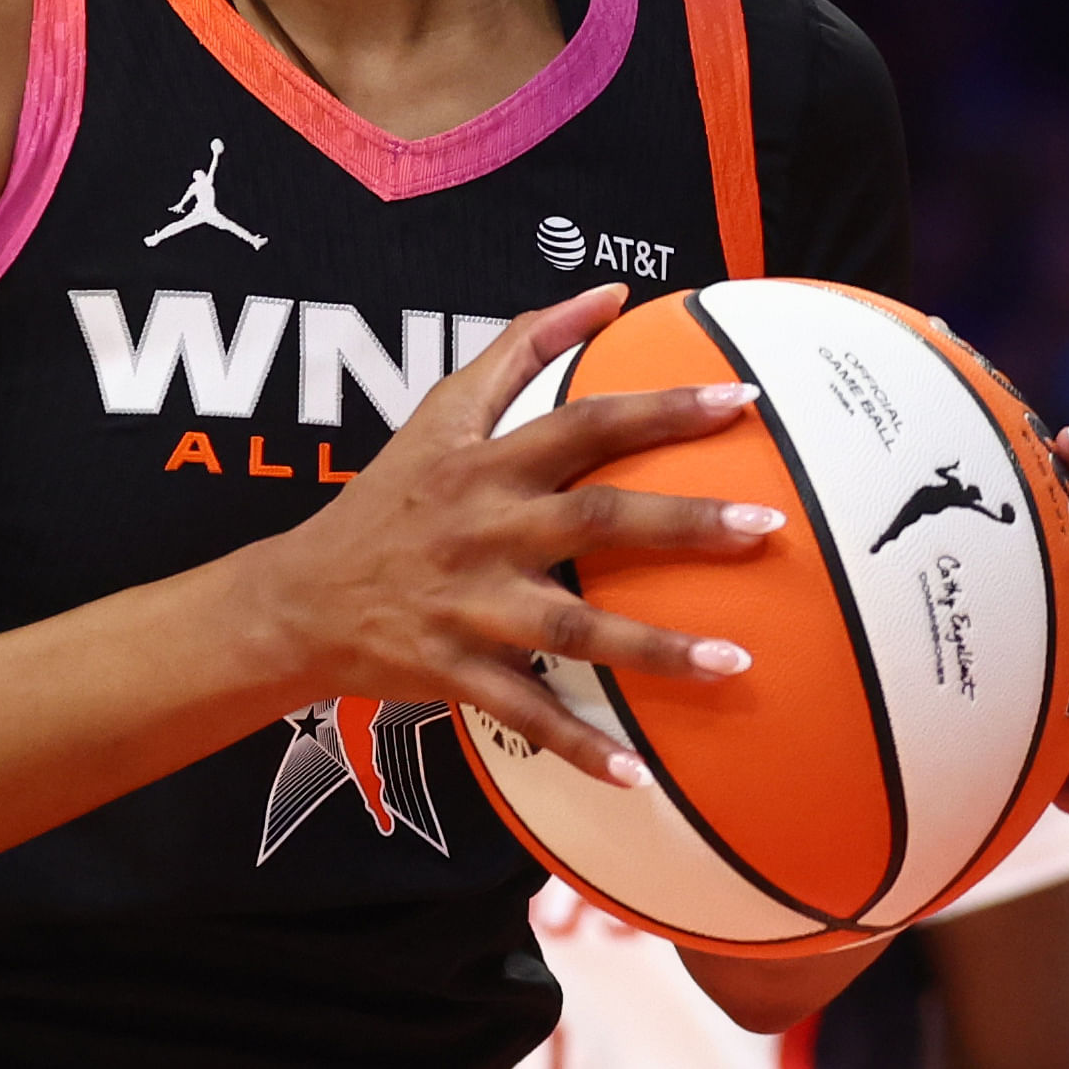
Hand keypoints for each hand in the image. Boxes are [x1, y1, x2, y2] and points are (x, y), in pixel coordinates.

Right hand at [229, 283, 774, 786]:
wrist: (299, 598)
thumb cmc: (386, 499)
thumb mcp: (440, 412)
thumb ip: (523, 347)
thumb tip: (606, 293)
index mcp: (487, 464)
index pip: (585, 422)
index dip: (662, 408)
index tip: (742, 399)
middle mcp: (484, 530)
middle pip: (596, 520)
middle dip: (684, 523)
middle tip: (769, 527)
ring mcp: (470, 606)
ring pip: (574, 629)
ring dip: (656, 650)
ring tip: (736, 662)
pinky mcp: (455, 672)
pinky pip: (525, 715)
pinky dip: (578, 746)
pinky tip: (639, 776)